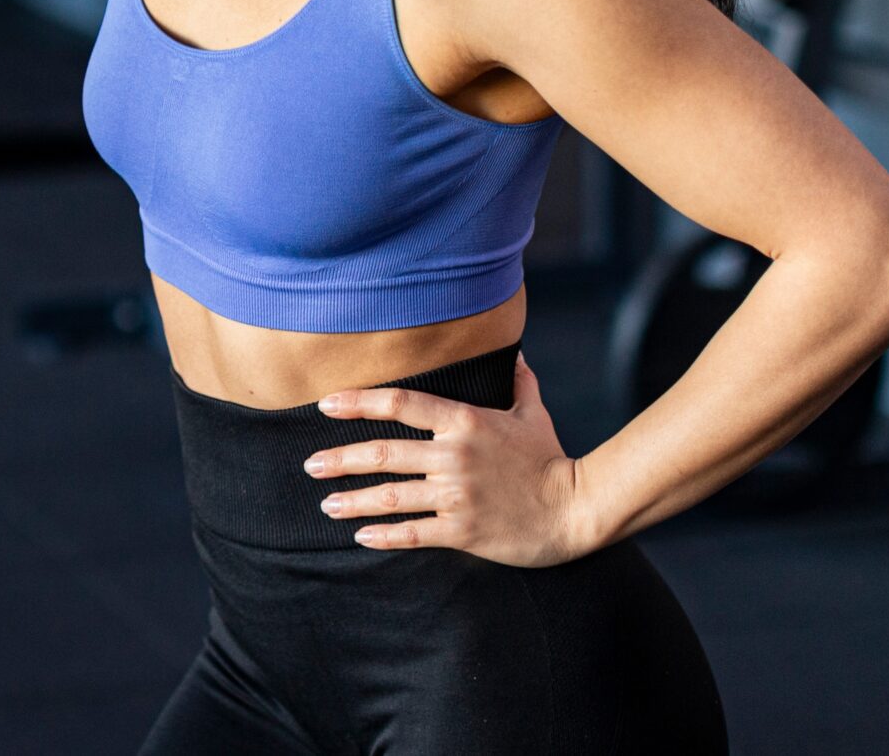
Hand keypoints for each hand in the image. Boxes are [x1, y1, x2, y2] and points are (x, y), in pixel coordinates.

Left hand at [301, 350, 591, 564]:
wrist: (578, 509)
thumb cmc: (551, 459)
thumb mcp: (533, 413)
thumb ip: (518, 382)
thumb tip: (516, 353)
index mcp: (464, 422)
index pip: (400, 405)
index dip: (358, 402)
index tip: (325, 404)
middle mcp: (454, 457)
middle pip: (383, 453)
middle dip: (341, 458)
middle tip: (310, 464)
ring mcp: (457, 495)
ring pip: (391, 496)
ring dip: (353, 500)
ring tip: (326, 503)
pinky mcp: (464, 530)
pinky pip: (414, 532)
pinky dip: (384, 536)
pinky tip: (361, 536)